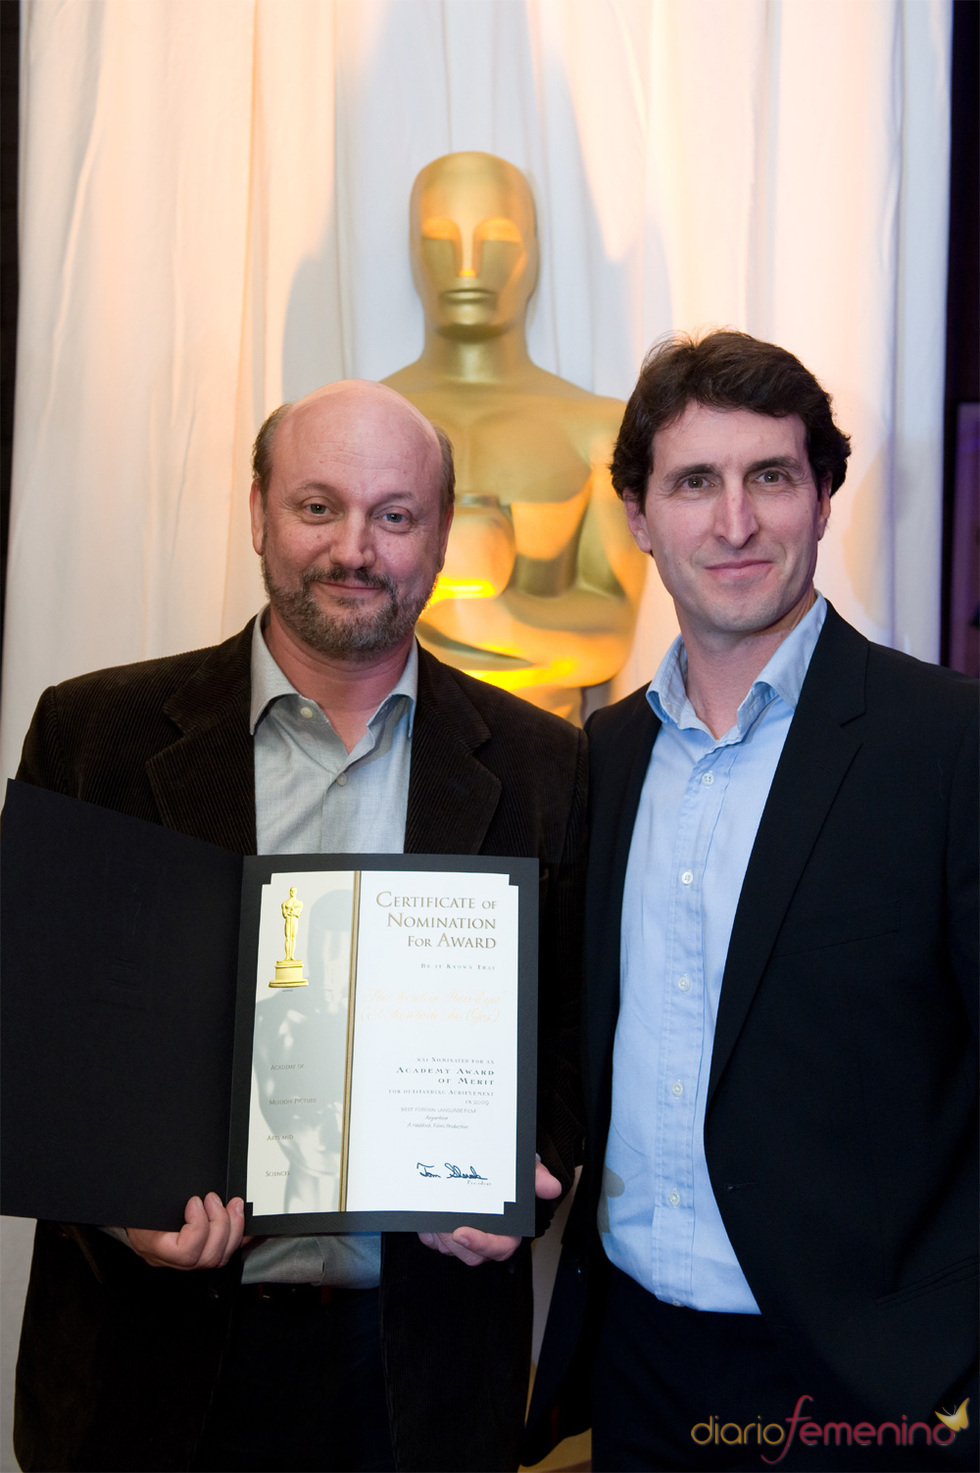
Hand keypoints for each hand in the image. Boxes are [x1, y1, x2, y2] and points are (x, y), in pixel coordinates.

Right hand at [125, 1192, 247, 1269]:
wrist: (132, 1220)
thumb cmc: (137, 1210)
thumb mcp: (145, 1200)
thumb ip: (163, 1194)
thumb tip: (191, 1190)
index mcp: (155, 1246)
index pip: (185, 1253)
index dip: (198, 1226)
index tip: (195, 1201)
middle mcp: (172, 1260)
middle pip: (208, 1257)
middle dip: (220, 1223)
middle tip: (215, 1200)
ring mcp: (187, 1261)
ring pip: (219, 1258)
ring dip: (232, 1227)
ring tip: (231, 1205)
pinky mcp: (199, 1254)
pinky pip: (225, 1252)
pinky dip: (239, 1236)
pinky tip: (242, 1219)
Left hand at [417, 1160, 561, 1266]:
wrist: (477, 1161)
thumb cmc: (505, 1171)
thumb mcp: (522, 1168)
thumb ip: (536, 1177)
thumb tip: (552, 1187)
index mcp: (508, 1230)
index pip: (500, 1249)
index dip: (482, 1245)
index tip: (462, 1233)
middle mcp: (486, 1237)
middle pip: (471, 1255)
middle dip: (453, 1241)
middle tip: (442, 1223)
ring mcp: (464, 1239)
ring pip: (449, 1250)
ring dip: (439, 1236)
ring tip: (434, 1213)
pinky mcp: (444, 1235)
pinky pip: (433, 1242)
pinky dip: (428, 1231)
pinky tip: (427, 1217)